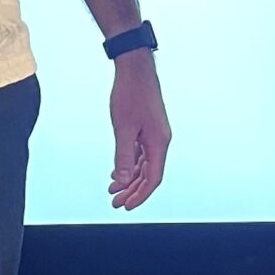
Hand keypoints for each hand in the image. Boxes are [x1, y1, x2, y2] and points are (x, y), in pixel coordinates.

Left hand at [108, 51, 170, 210]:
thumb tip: (121, 180)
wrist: (135, 67)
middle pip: (149, 174)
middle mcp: (161, 140)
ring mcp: (155, 134)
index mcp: (159, 142)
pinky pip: (141, 153)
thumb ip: (123, 156)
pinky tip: (118, 171)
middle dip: (133, 191)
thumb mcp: (123, 128)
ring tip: (113, 190)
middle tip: (115, 203)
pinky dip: (130, 165)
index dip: (140, 195)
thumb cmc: (130, 94)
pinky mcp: (148, 128)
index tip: (125, 206)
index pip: (153, 178)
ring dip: (130, 179)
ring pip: (144, 165)